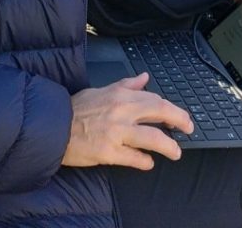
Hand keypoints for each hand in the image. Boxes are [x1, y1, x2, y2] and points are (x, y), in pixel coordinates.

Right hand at [62, 74, 193, 169]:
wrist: (53, 126)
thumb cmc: (77, 108)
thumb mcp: (102, 90)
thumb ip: (126, 84)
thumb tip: (145, 78)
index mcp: (121, 95)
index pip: (155, 99)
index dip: (172, 109)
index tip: (181, 117)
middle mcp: (122, 112)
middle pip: (159, 113)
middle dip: (179, 121)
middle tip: (188, 130)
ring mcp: (116, 133)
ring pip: (151, 138)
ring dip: (168, 146)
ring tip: (176, 152)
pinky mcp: (107, 152)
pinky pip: (133, 157)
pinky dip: (144, 161)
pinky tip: (149, 163)